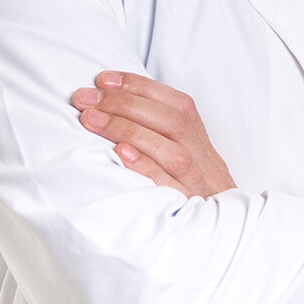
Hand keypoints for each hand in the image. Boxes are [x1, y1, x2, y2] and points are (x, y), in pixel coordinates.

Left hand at [73, 71, 236, 197]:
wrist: (219, 225)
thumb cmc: (192, 181)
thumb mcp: (184, 148)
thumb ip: (159, 125)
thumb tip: (114, 101)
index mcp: (197, 134)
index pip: (172, 101)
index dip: (138, 85)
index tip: (102, 78)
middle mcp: (199, 153)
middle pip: (169, 120)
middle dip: (124, 103)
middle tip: (84, 98)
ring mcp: (195, 180)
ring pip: (169, 151)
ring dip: (128, 130)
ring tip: (90, 119)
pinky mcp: (186, 206)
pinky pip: (168, 186)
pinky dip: (146, 168)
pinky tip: (120, 154)